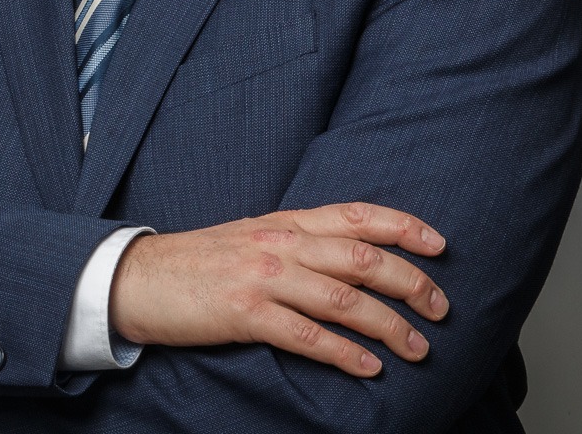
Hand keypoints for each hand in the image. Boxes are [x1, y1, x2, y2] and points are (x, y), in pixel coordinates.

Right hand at [110, 203, 448, 377]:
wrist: (140, 277)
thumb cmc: (201, 261)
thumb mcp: (253, 237)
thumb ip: (298, 242)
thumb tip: (350, 260)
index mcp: (285, 222)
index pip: (355, 214)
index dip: (402, 226)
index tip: (439, 244)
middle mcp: (280, 243)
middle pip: (361, 256)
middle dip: (410, 282)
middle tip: (441, 307)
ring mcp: (263, 276)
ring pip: (342, 297)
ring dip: (388, 325)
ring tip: (418, 349)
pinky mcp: (246, 313)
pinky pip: (306, 335)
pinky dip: (343, 353)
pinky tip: (368, 368)